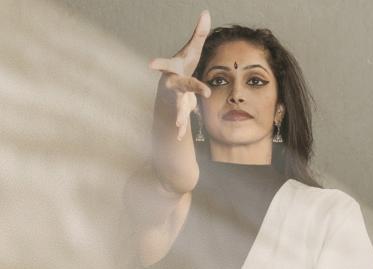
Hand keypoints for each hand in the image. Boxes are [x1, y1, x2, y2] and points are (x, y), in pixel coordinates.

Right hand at [149, 10, 211, 140]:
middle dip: (190, 87)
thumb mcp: (192, 50)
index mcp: (174, 69)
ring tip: (179, 125)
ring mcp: (176, 99)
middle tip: (200, 91)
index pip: (167, 64)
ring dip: (179, 116)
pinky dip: (180, 129)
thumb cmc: (183, 65)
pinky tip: (180, 137)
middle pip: (181, 85)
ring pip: (178, 107)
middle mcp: (173, 84)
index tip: (150, 64)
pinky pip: (181, 120)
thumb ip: (199, 33)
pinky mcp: (180, 109)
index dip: (159, 63)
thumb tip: (206, 12)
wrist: (172, 85)